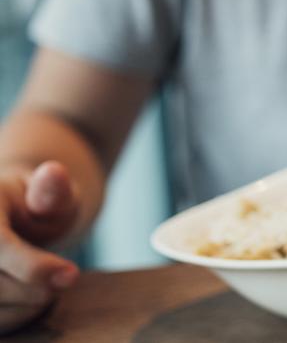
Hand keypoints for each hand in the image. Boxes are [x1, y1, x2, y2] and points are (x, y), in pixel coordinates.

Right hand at [0, 161, 80, 332]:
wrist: (13, 219)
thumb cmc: (35, 205)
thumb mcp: (49, 191)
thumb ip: (51, 190)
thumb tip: (54, 173)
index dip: (33, 267)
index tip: (71, 275)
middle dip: (36, 286)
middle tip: (64, 276)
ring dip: (29, 303)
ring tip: (46, 281)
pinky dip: (19, 315)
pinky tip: (31, 296)